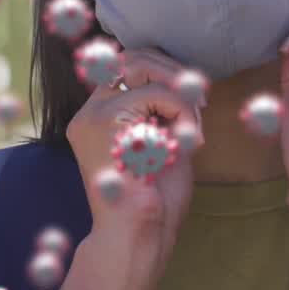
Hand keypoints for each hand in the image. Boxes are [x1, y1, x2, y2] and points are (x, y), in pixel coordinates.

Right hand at [59, 49, 202, 289]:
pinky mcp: (106, 119)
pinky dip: (183, 112)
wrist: (139, 232)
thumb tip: (186, 77)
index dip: (161, 70)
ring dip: (178, 91)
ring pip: (142, 66)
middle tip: (199, 101)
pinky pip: (158, 93)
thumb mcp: (163, 141)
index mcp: (97, 118)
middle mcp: (89, 113)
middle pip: (130, 57)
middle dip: (172, 71)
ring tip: (192, 126)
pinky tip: (187, 140)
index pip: (124, 68)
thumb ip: (164, 109)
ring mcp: (93, 114)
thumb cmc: (156, 198)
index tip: (191, 96)